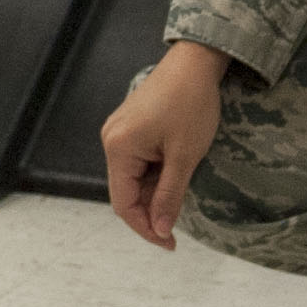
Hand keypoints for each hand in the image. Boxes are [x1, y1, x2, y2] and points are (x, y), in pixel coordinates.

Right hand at [101, 39, 232, 249]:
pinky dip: (155, 176)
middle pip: (125, 192)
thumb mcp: (184, 156)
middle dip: (151, 212)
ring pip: (133, 179)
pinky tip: (175, 176)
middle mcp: (111, 140)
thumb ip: (169, 196)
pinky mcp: (130, 127)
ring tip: (181, 194)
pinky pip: (137, 163)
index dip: (145, 228)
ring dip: (154, 193)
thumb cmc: (191, 103)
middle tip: (178, 226)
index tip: (170, 243)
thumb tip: (160, 230)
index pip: (123, 204)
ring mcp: (119, 132)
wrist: (195, 62)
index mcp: (119, 148)